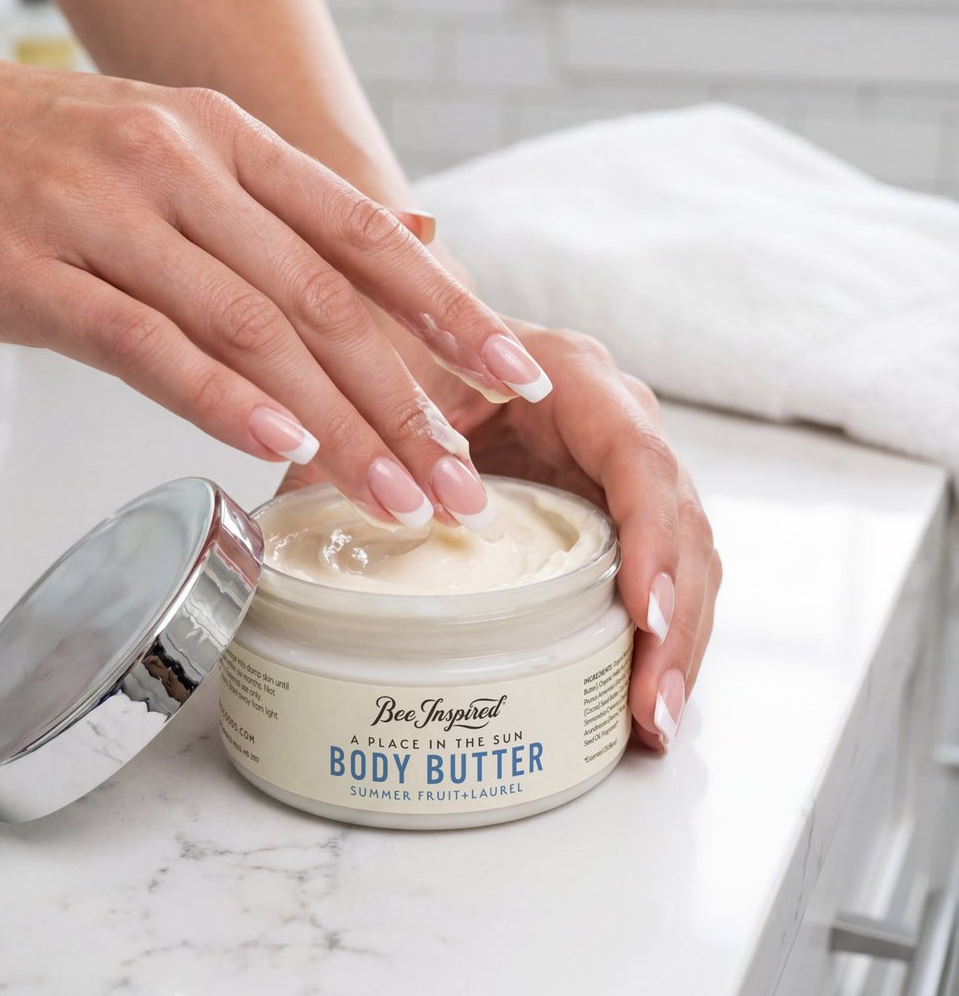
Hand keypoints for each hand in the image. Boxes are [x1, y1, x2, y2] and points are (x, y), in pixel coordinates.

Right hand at [0, 33, 546, 528]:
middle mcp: (184, 170)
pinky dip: (222, 401)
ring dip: (336, 424)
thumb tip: (416, 246)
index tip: (513, 375)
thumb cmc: (44, 156)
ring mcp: (111, 219)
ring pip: (253, 331)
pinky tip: (277, 447)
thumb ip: (296, 213)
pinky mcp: (39, 275)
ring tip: (395, 496)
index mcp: (230, 144)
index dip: (450, 311)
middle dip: (408, 401)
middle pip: (325, 300)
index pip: (366, 235)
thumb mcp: (185, 156)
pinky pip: (148, 345)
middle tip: (461, 482)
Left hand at [283, 309, 720, 753]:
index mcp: (573, 377)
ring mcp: (617, 471)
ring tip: (651, 722)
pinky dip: (655, 634)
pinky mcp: (608, 510)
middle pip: (677, 520)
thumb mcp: (390, 388)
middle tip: (650, 706)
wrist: (417, 345)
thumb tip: (387, 510)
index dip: (650, 537)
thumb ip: (387, 437)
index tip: (642, 613)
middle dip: (674, 618)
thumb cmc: (407, 354)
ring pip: (680, 556)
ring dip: (674, 641)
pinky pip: (654, 571)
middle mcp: (614, 421)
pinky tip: (640, 692)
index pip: (636, 457)